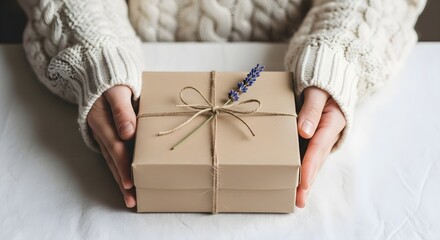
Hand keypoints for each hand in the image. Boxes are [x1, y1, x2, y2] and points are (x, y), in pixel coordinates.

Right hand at [87, 86, 136, 207]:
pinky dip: (121, 169)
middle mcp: (101, 132)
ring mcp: (104, 136)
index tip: (130, 182)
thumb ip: (122, 109)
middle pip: (113, 161)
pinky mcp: (109, 135)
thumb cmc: (111, 80)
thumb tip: (129, 132)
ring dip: (121, 180)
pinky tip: (129, 181)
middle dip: (123, 182)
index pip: (116, 148)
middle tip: (132, 201)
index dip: (123, 166)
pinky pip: (114, 155)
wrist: (99, 74)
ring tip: (131, 198)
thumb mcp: (117, 90)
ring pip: (113, 161)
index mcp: (102, 121)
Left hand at [296, 87, 345, 207]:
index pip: (318, 147)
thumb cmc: (322, 81)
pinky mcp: (314, 136)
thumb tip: (304, 131)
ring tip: (296, 198)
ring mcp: (321, 136)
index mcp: (332, 122)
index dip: (309, 166)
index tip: (301, 182)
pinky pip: (308, 154)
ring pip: (313, 161)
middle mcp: (328, 134)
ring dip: (305, 179)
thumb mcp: (318, 90)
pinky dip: (302, 168)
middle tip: (298, 200)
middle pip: (317, 160)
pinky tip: (293, 180)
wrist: (329, 75)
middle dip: (307, 181)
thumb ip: (312, 109)